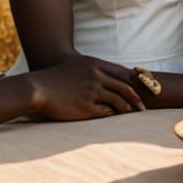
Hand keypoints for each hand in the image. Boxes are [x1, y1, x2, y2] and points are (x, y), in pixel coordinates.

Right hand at [26, 57, 143, 119]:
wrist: (38, 88)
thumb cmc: (58, 78)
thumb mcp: (79, 67)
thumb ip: (96, 70)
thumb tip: (112, 79)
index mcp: (95, 64)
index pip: (123, 73)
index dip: (134, 82)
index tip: (143, 90)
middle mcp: (96, 76)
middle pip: (125, 87)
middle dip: (136, 98)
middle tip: (144, 107)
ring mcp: (91, 92)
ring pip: (118, 101)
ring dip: (127, 108)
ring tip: (132, 114)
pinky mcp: (86, 107)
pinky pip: (105, 112)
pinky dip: (112, 115)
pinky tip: (115, 118)